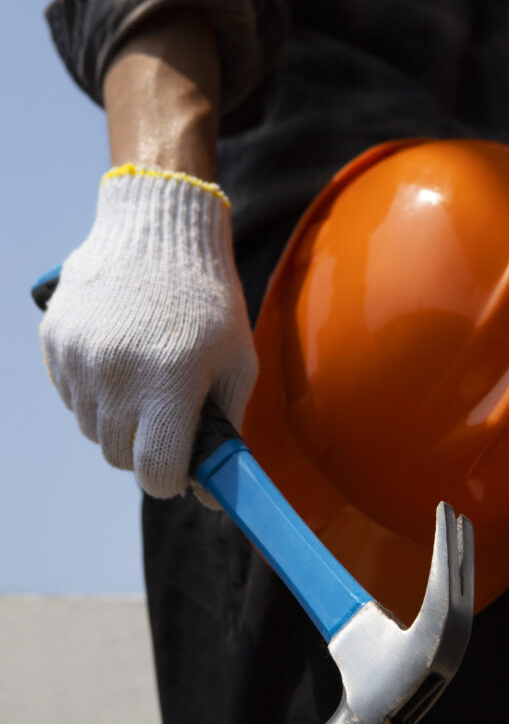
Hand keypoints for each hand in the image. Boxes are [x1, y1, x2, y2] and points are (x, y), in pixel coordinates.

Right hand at [40, 166, 257, 499]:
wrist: (158, 228)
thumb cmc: (210, 300)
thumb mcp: (237, 362)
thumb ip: (226, 430)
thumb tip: (211, 496)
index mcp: (170, 380)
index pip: (154, 472)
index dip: (171, 478)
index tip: (181, 465)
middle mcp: (116, 373)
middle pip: (119, 458)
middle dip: (146, 449)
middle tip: (168, 416)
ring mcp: (79, 357)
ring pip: (92, 431)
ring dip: (118, 422)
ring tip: (145, 377)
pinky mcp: (55, 342)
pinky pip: (71, 397)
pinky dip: (94, 393)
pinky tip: (120, 357)